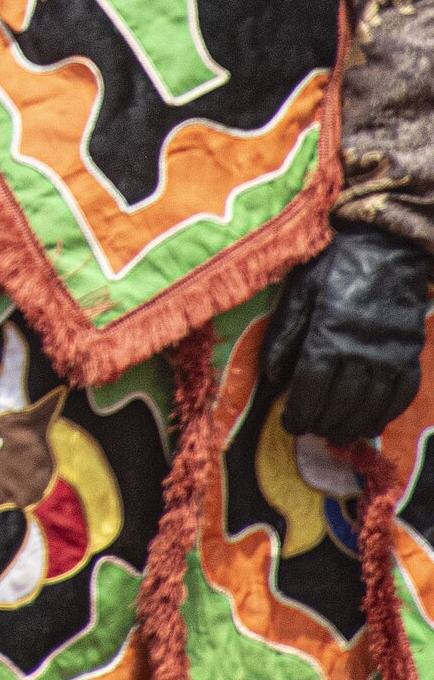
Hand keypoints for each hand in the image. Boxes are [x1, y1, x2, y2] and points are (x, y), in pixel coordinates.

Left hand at [261, 222, 429, 442]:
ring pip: (372, 404)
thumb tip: (268, 375)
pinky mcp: (412, 352)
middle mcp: (362, 349)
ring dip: (352, 426)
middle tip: (311, 431)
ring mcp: (391, 354)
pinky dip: (386, 413)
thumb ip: (285, 332)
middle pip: (341, 402)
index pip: (311, 386)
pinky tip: (371, 422)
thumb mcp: (301, 289)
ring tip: (336, 434)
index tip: (290, 424)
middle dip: (323, 422)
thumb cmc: (337, 264)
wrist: (389, 245)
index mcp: (329, 332)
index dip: (300, 411)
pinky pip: (402, 393)